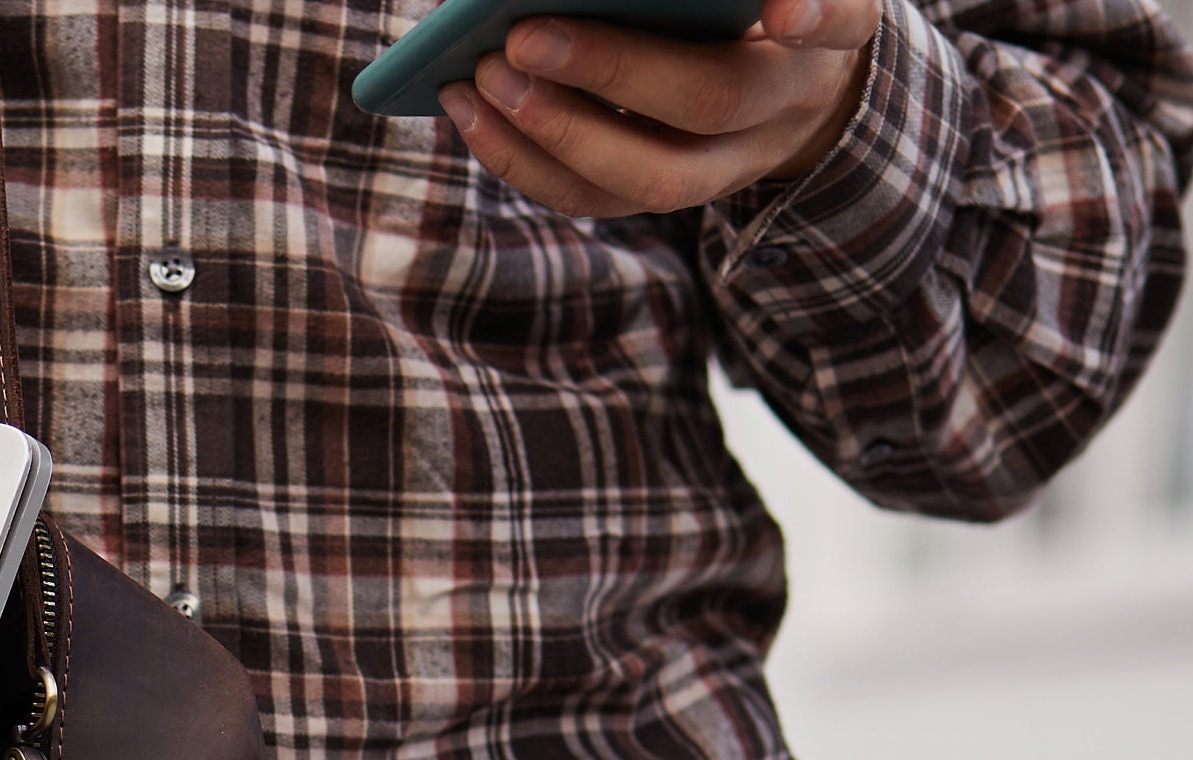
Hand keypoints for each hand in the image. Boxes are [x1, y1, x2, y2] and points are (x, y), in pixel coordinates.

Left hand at [437, 0, 879, 217]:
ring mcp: (723, 166)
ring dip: (546, 130)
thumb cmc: (759, 3)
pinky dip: (518, 155)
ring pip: (641, 175)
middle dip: (612, 70)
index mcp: (825, 32)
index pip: (836, 17)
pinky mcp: (659, 192)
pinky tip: (468, 107)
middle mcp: (781, 105)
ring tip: (476, 77)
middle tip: (523, 36)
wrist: (786, 84)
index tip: (786, 11)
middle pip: (710, 100)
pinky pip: (589, 196)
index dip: (813, 13)